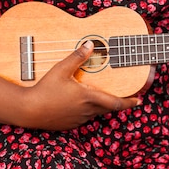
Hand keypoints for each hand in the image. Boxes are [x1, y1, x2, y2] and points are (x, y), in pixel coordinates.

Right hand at [22, 40, 139, 129]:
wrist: (29, 110)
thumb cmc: (44, 89)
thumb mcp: (61, 69)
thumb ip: (76, 57)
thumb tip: (90, 44)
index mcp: (88, 97)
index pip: (116, 102)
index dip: (129, 101)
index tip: (139, 99)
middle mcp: (86, 111)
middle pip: (108, 108)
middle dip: (118, 102)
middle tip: (127, 97)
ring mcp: (78, 119)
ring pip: (96, 112)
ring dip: (101, 105)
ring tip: (101, 95)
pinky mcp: (70, 124)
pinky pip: (84, 117)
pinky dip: (88, 110)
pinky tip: (80, 102)